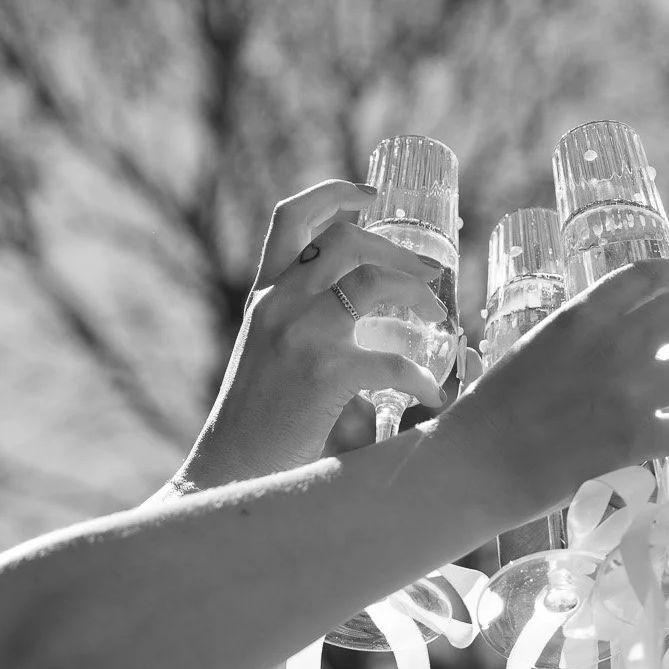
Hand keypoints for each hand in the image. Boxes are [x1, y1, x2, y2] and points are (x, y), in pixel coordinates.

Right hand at [171, 180, 451, 490]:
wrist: (229, 474)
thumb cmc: (259, 429)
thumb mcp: (270, 362)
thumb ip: (309, 335)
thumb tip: (375, 335)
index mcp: (263, 297)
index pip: (291, 218)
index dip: (334, 193)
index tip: (372, 195)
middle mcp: (277, 305)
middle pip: (346, 239)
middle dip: (398, 249)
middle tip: (431, 273)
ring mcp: (299, 335)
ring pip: (372, 282)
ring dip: (418, 296)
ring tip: (440, 321)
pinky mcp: (322, 374)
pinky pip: (390, 360)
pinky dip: (420, 378)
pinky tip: (432, 396)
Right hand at [453, 258, 668, 518]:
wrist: (480, 463)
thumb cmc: (493, 407)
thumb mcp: (534, 345)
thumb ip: (579, 332)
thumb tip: (615, 327)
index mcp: (582, 315)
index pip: (648, 274)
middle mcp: (614, 343)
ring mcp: (631, 391)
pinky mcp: (638, 439)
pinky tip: (666, 432)